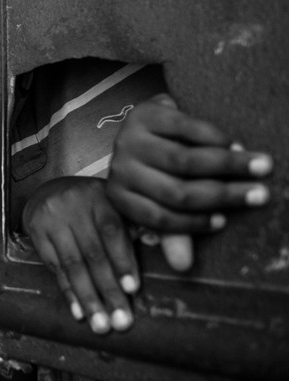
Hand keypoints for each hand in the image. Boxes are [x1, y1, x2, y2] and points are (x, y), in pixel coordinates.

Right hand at [22, 177, 137, 334]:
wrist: (46, 192)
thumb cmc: (91, 206)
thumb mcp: (113, 205)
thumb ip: (136, 225)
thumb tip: (163, 248)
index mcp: (100, 196)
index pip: (112, 230)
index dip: (122, 260)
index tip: (132, 289)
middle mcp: (74, 204)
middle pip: (93, 253)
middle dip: (108, 290)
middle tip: (121, 321)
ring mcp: (53, 219)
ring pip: (73, 265)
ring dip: (88, 298)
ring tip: (101, 325)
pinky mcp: (37, 233)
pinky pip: (54, 268)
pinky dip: (68, 292)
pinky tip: (79, 312)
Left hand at [106, 94, 272, 268]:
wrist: (148, 122)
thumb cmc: (159, 169)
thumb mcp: (161, 199)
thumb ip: (173, 231)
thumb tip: (182, 267)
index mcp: (119, 197)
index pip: (158, 219)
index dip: (192, 224)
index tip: (224, 222)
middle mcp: (119, 169)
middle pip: (176, 191)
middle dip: (224, 195)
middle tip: (261, 194)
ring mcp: (127, 140)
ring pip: (184, 161)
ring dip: (228, 165)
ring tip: (261, 167)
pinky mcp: (144, 113)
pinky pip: (187, 129)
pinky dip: (216, 138)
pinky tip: (236, 145)